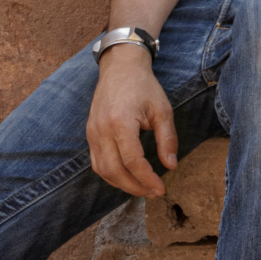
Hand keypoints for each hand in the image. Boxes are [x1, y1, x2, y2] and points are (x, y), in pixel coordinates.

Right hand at [87, 43, 178, 197]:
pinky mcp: (90, 133)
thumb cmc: (143, 86)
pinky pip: (97, 162)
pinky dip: (111, 174)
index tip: (161, 189)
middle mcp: (102, 129)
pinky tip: (127, 177)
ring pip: (103, 170)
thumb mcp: (162, 110)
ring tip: (142, 188)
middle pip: (115, 170)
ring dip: (122, 184)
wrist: (120, 67)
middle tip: (153, 192)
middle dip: (135, 187)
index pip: (132, 161)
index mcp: (120, 121)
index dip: (147, 179)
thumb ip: (167, 139)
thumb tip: (170, 166)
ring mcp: (93, 132)